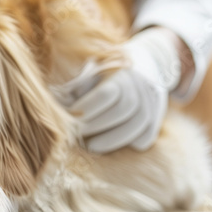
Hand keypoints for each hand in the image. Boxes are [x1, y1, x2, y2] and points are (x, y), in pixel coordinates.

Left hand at [54, 28, 180, 152]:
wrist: (139, 66)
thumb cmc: (101, 73)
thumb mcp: (85, 72)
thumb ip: (74, 85)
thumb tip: (56, 102)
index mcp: (119, 70)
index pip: (109, 92)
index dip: (89, 107)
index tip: (71, 114)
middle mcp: (140, 84)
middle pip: (125, 108)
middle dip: (98, 124)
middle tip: (78, 133)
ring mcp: (151, 101)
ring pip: (139, 124)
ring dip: (113, 140)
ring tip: (92, 146)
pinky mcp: (155, 118)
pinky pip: (147, 136)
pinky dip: (130, 143)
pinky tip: (112, 144)